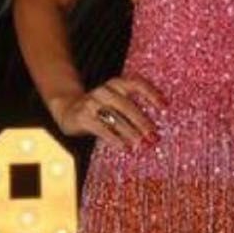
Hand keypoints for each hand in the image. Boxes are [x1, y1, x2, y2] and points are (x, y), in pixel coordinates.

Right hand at [53, 76, 167, 145]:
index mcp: (116, 84)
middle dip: (142, 122)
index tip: (165, 106)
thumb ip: (132, 108)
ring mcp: (92, 102)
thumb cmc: (100, 108)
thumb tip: (156, 129)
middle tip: (154, 136)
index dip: (151, 93)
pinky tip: (125, 148)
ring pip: (115, 118)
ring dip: (131, 133)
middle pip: (127, 105)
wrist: (67, 109)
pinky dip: (115, 139)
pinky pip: (102, 129)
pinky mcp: (83, 116)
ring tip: (143, 145)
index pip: (136, 84)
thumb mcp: (115, 102)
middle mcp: (104, 90)